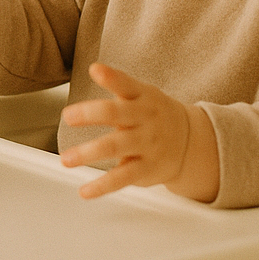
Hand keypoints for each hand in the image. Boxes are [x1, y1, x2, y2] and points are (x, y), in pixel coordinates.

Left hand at [60, 63, 216, 202]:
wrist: (191, 142)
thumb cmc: (155, 113)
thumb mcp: (142, 93)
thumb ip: (118, 82)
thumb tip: (94, 68)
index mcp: (143, 97)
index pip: (126, 83)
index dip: (111, 76)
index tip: (95, 70)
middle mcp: (145, 119)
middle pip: (116, 113)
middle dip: (90, 114)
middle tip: (68, 116)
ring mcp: (146, 144)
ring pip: (115, 147)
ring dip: (88, 153)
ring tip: (66, 159)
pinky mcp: (146, 168)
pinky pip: (122, 178)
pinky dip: (102, 186)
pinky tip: (85, 190)